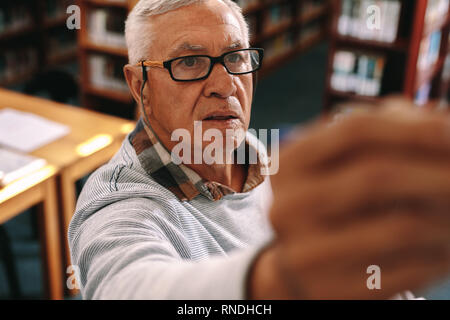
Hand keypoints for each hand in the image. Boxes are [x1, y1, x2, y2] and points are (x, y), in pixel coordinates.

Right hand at [249, 98, 449, 298]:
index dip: (411, 127)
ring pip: (402, 225)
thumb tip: (441, 124)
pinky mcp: (332, 290)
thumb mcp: (336, 162)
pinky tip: (445, 246)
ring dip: (448, 214)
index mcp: (287, 165)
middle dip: (438, 171)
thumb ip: (378, 132)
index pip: (352, 130)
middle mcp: (287, 206)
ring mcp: (306, 252)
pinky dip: (441, 254)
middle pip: (376, 175)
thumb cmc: (327, 203)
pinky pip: (409, 269)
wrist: (299, 266)